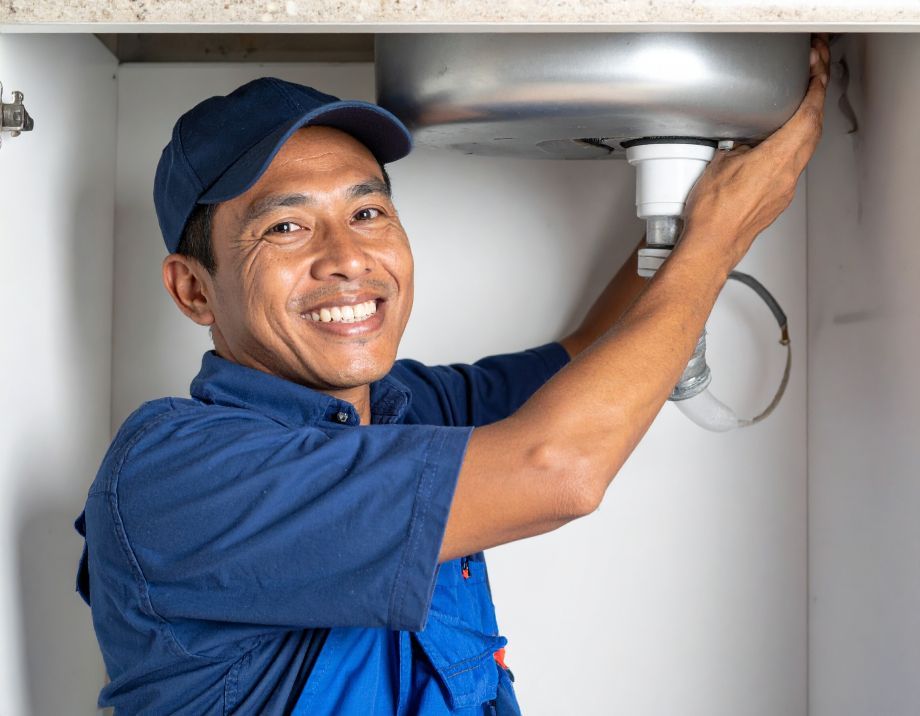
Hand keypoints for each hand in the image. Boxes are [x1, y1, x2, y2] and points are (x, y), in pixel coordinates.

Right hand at [683, 34, 829, 270]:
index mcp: (777, 159)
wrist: (712, 245)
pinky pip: (792, 167)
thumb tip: (739, 142)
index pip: (808, 115)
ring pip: (806, 148)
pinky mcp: (777, 200)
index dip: (816, 86)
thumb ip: (737, 146)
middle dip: (815, 101)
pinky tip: (777, 145)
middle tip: (811, 80)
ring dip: (806, 124)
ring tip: (797, 107)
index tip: (816, 68)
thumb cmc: (712, 214)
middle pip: (813, 129)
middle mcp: (787, 174)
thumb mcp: (719, 164)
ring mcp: (785, 189)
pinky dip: (792, 148)